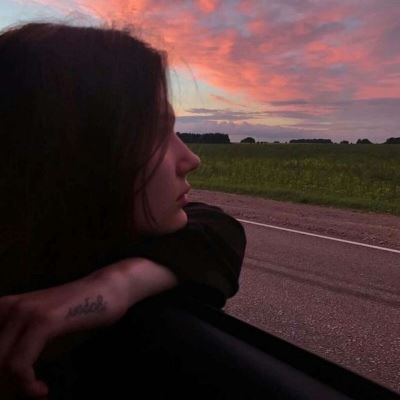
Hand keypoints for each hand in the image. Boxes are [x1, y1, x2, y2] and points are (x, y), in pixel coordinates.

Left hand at [0, 264, 132, 398]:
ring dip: (13, 387)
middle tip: (27, 389)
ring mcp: (25, 311)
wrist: (107, 289)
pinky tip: (41, 389)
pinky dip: (27, 384)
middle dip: (3, 382)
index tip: (12, 386)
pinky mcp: (43, 320)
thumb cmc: (77, 308)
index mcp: (4, 307)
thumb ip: (18, 340)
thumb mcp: (40, 322)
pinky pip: (19, 364)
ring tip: (35, 391)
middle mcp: (9, 306)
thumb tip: (5, 370)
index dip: (0, 372)